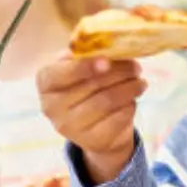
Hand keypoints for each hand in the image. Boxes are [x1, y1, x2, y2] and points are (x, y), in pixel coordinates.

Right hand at [37, 54, 145, 183]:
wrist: (96, 125)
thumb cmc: (87, 87)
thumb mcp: (81, 67)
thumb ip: (87, 55)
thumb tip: (105, 46)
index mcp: (46, 82)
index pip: (59, 74)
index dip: (83, 66)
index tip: (106, 61)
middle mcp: (52, 107)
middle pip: (92, 85)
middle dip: (120, 72)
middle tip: (136, 67)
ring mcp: (70, 127)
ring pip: (107, 101)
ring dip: (130, 88)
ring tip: (141, 82)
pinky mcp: (91, 140)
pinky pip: (118, 118)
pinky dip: (130, 105)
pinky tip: (133, 99)